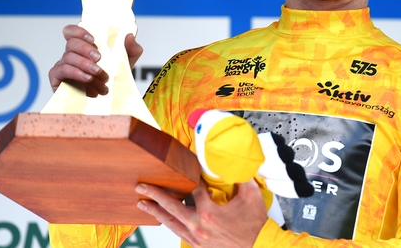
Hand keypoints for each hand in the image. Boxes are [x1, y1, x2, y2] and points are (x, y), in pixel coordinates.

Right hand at [47, 25, 142, 95]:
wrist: (111, 100)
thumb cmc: (114, 78)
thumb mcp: (127, 63)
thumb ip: (131, 48)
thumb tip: (129, 36)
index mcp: (85, 47)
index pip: (72, 32)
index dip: (78, 31)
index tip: (93, 38)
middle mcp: (72, 55)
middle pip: (71, 44)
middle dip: (85, 49)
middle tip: (98, 58)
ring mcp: (63, 66)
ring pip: (68, 58)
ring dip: (84, 65)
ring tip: (97, 73)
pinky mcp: (57, 79)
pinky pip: (61, 72)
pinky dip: (76, 74)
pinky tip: (88, 80)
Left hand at [136, 181, 267, 247]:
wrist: (259, 247)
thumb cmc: (255, 224)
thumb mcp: (251, 195)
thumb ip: (241, 176)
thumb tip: (235, 161)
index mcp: (209, 213)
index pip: (194, 189)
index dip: (193, 178)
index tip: (190, 170)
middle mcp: (199, 227)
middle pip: (171, 207)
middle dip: (154, 195)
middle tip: (141, 188)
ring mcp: (197, 238)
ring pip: (171, 223)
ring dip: (156, 212)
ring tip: (143, 204)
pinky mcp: (198, 246)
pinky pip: (178, 233)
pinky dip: (170, 224)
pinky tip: (164, 219)